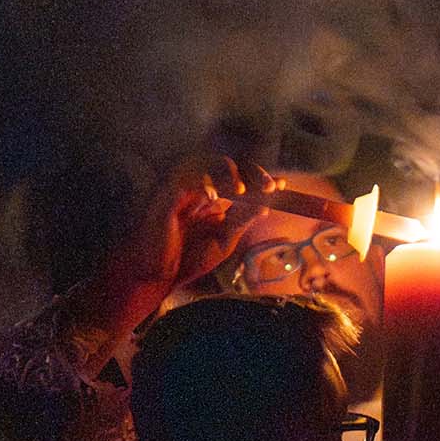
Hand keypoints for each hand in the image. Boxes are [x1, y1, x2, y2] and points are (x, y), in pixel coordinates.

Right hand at [175, 159, 273, 287]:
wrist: (157, 276)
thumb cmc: (186, 259)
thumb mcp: (223, 242)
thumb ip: (241, 222)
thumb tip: (265, 207)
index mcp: (215, 198)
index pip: (241, 179)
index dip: (261, 179)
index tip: (282, 185)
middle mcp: (201, 187)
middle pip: (229, 166)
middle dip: (252, 173)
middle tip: (270, 185)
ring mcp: (184, 188)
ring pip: (209, 165)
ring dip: (229, 173)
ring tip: (243, 189)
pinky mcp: (167, 195)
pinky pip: (186, 180)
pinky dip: (201, 183)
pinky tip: (212, 196)